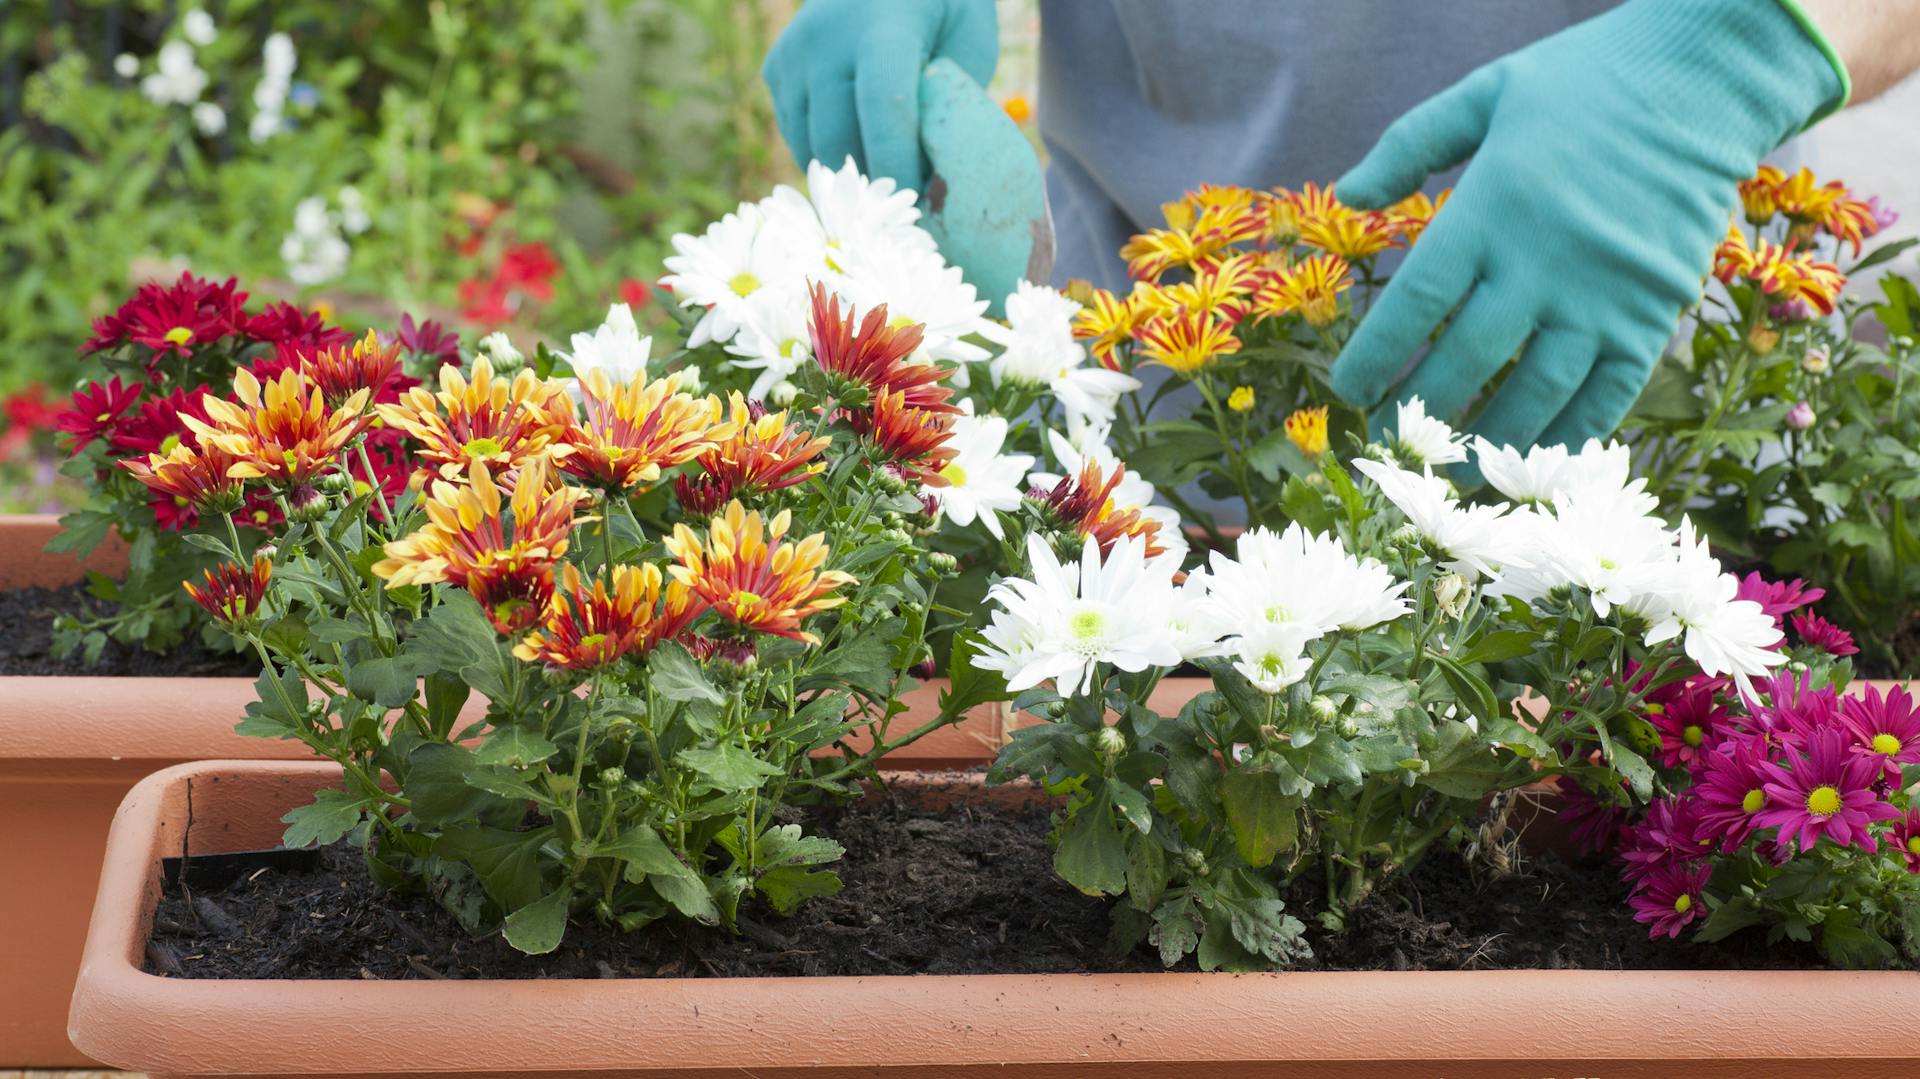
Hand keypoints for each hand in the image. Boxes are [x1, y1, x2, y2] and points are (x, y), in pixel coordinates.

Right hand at [763, 0, 997, 195]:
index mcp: (884, 25)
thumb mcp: (968, 45)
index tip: (914, 201)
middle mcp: (827, 36)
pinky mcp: (775, 68)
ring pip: (810, 145)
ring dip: (847, 173)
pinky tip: (856, 145)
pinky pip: (795, 135)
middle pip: (837, 137)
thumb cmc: (943, 12)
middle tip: (902, 203)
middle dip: (870, 182)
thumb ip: (951, 103)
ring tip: (882, 174)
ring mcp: (794, 52)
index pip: (882, 107)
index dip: (896, 163)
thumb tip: (935, 182)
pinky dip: (825, 154)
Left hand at [1329, 0, 1845, 452]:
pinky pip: (1607, 394)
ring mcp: (1603, 295)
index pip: (1417, 302)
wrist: (1706, 81)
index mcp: (1492, 209)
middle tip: (1391, 439)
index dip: (1376, 355)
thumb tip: (1348, 194)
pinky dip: (1569, 436)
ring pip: (1535, 391)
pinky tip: (1536, 460)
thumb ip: (1411, 144)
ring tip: (1454, 468)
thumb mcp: (1487, 93)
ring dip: (1489, 439)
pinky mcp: (1653, 315)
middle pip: (1467, 358)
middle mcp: (1544, 262)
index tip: (1345, 390)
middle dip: (1421, 409)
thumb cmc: (1586, 86)